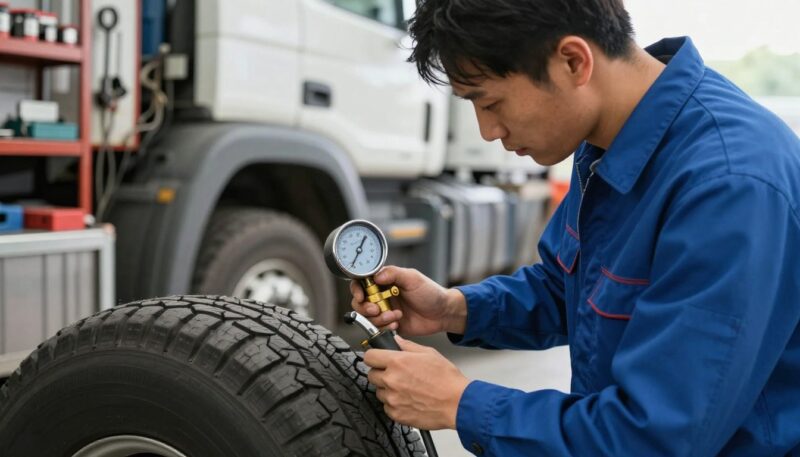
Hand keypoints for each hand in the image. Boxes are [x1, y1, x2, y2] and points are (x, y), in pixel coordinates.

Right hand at [350, 266, 466, 335]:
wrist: (443, 313)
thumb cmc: (431, 293)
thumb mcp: (413, 278)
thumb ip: (393, 274)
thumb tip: (376, 276)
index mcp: (385, 282)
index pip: (362, 283)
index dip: (357, 290)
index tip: (361, 296)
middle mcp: (383, 296)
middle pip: (360, 303)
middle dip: (365, 308)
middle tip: (377, 309)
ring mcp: (385, 311)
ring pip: (368, 318)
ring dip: (378, 319)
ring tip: (395, 316)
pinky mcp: (390, 324)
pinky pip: (378, 329)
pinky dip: (384, 327)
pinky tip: (397, 324)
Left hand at [365, 335, 469, 429]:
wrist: (456, 403)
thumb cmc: (446, 379)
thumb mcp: (429, 353)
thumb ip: (408, 346)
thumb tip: (397, 341)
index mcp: (397, 362)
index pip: (369, 356)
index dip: (374, 357)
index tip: (378, 359)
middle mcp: (391, 380)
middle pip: (371, 375)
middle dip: (381, 373)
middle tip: (396, 374)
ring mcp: (392, 398)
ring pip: (379, 391)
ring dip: (388, 389)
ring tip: (406, 388)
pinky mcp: (396, 413)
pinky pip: (387, 406)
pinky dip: (394, 403)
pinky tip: (408, 399)